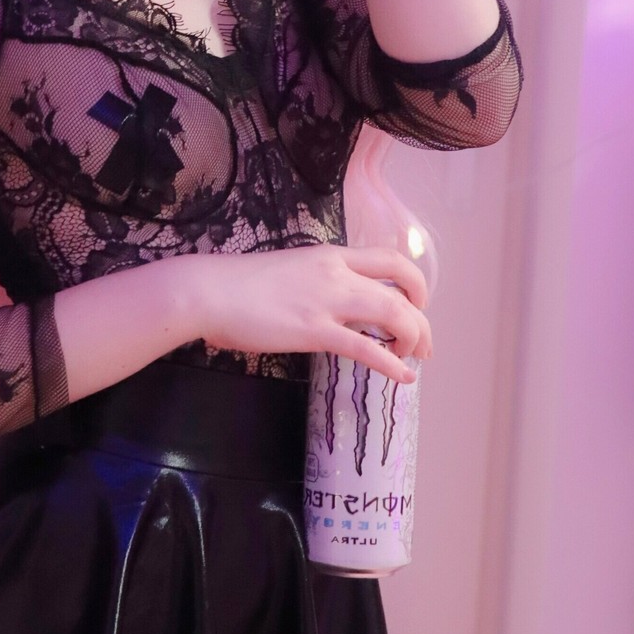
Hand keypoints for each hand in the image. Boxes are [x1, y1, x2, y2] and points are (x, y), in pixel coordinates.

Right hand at [184, 243, 432, 386]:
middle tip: (424, 344)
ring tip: (414, 358)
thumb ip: (313, 282)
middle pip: (402, 288)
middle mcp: (337, 272)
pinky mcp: (315, 330)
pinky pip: (367, 347)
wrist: (208, 292)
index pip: (389, 259)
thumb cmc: (238, 284)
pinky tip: (404, 377)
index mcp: (331, 255)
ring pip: (394, 313)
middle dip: (422, 317)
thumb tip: (325, 302)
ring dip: (414, 337)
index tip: (415, 303)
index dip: (413, 281)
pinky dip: (392, 364)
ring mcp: (328, 301)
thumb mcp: (288, 271)